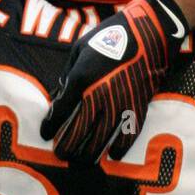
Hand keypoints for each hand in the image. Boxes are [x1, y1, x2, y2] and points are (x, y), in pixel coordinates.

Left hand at [40, 0, 188, 161]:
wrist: (149, 33)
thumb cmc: (111, 36)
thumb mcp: (80, 49)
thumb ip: (68, 74)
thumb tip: (59, 96)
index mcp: (81, 78)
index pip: (60, 111)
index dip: (50, 126)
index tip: (45, 134)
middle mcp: (98, 95)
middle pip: (78, 131)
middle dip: (66, 146)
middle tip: (60, 154)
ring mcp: (120, 103)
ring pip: (101, 139)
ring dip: (89, 153)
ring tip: (81, 160)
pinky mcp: (138, 107)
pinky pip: (127, 135)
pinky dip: (119, 148)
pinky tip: (111, 156)